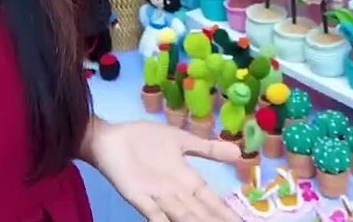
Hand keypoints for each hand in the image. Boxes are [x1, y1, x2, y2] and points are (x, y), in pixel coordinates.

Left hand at [88, 120, 238, 220]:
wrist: (111, 138)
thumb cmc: (145, 139)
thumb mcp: (181, 140)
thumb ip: (207, 149)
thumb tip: (238, 151)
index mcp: (187, 179)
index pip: (211, 200)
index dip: (225, 211)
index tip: (241, 221)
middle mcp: (176, 192)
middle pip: (200, 212)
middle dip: (215, 220)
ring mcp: (157, 197)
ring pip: (182, 215)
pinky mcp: (138, 198)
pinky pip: (153, 214)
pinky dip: (163, 221)